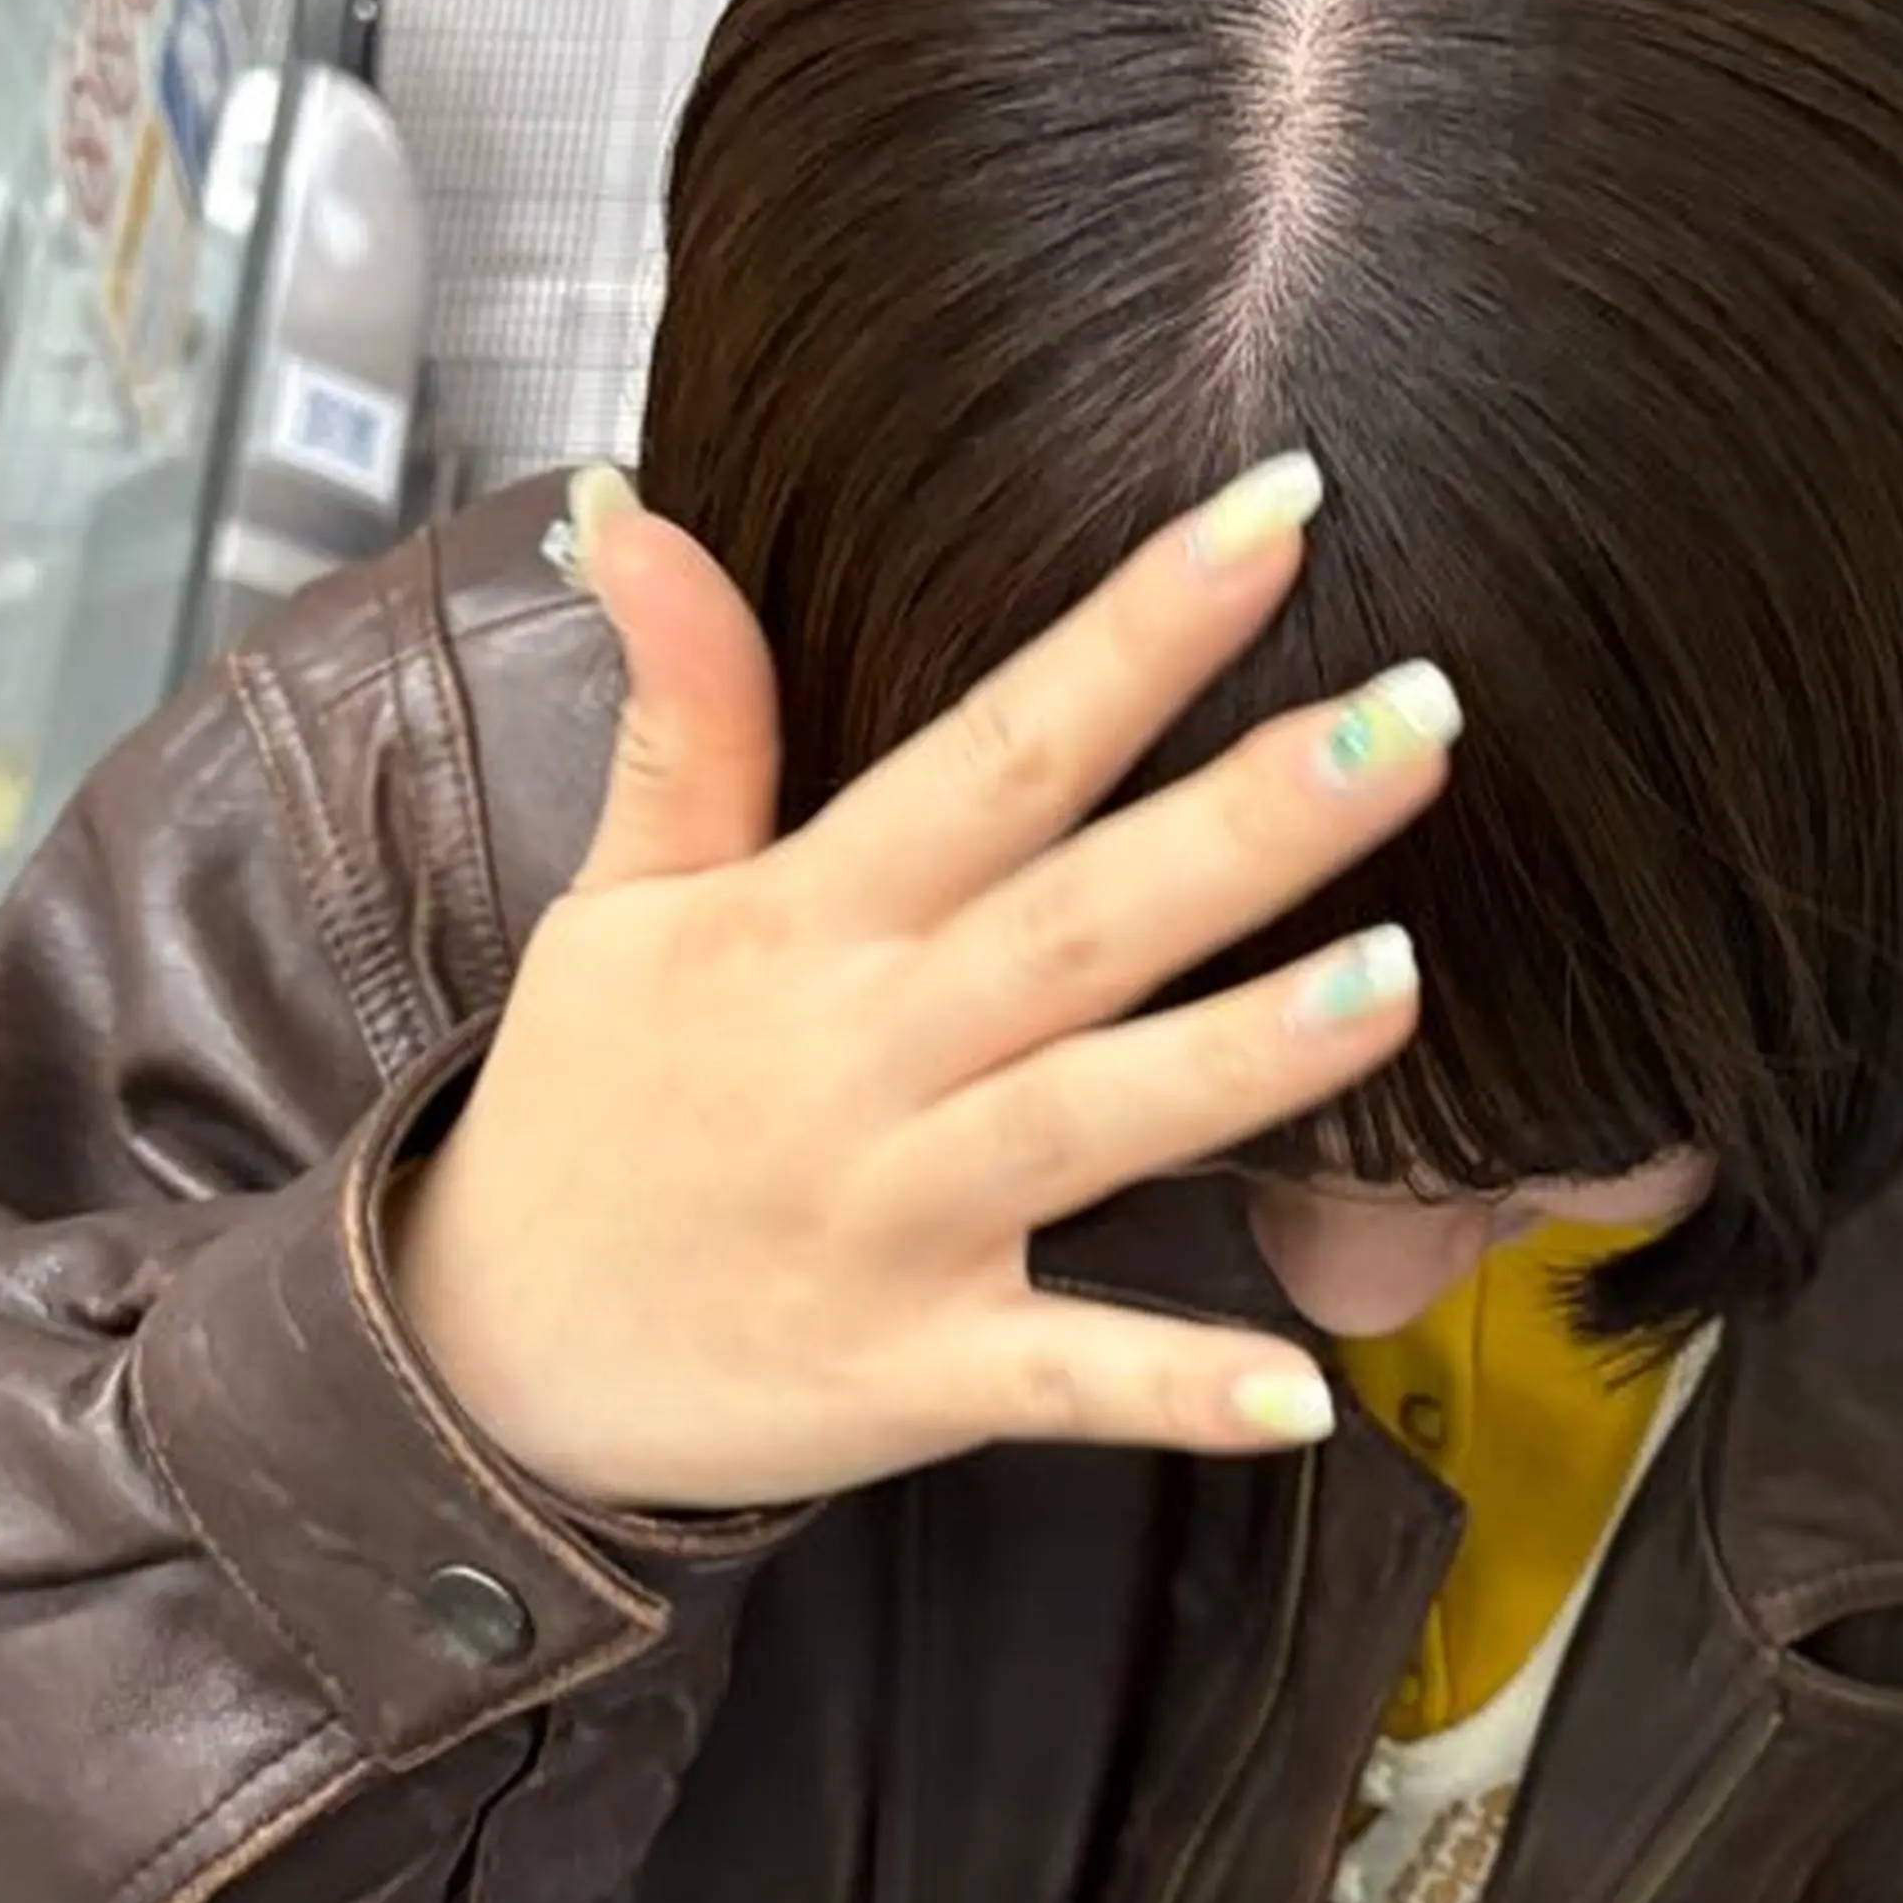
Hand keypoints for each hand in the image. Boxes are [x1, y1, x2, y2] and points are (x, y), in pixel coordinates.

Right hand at [384, 459, 1451, 1513]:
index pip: (995, 751)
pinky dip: (1174, 1393)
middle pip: (1078, 917)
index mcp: (805, 922)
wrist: (480, 1360)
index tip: (1283, 516)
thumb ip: (682, 715)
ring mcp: (891, 1221)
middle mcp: (860, 1057)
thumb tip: (638, 509)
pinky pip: (1060, 1380)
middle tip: (1423, 715)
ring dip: (1240, 1059)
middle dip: (1249, 821)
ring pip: (1087, 1122)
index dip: (1135, 634)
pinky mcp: (909, 1373)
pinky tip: (1303, 1393)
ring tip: (1401, 978)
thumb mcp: (617, 898)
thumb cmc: (586, 1112)